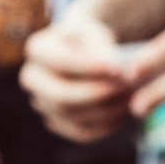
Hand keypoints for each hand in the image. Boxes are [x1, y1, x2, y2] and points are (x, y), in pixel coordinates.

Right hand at [20, 14, 134, 142]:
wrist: (83, 54)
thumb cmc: (89, 39)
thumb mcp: (93, 31)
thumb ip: (98, 44)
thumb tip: (111, 66)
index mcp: (38, 50)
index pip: (60, 63)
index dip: (90, 68)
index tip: (119, 68)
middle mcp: (33, 80)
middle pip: (60, 98)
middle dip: (97, 95)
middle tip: (126, 88)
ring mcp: (42, 105)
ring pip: (73, 117)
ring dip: (106, 110)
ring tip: (131, 98)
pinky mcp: (57, 123)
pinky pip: (81, 133)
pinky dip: (105, 126)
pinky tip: (123, 113)